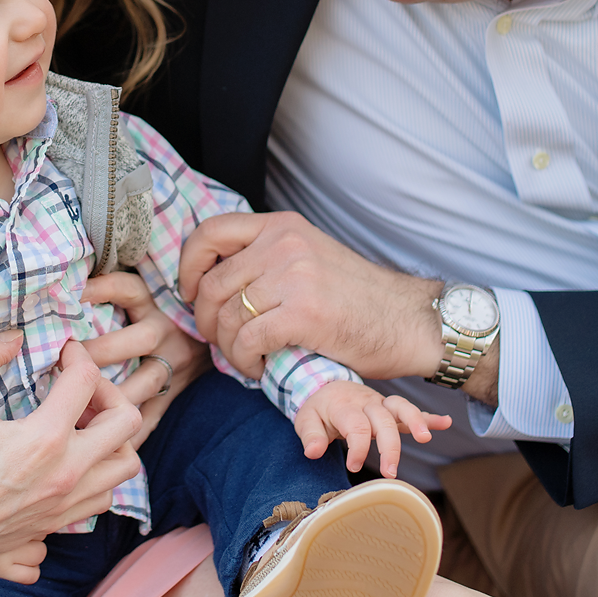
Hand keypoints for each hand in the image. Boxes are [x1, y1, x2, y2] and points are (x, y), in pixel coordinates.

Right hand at [0, 332, 140, 579]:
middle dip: (110, 393)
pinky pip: (104, 496)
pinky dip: (99, 473)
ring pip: (125, 466)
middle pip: (127, 422)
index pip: (86, 379)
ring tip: (81, 424)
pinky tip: (70, 460)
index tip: (62, 353)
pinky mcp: (58, 523)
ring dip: (111, 438)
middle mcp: (66, 473)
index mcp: (44, 439)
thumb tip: (13, 337)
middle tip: (80, 388)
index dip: (76, 354)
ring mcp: (66, 503)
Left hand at [79, 270, 209, 446]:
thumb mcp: (138, 295)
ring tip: (76, 406)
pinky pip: (152, 417)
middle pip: (140, 339)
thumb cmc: (151, 315)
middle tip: (64, 360)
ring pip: (146, 382)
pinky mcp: (172, 394)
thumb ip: (105, 291)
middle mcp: (165, 332)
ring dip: (113, 394)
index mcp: (152, 304)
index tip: (70, 295)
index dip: (100, 289)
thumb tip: (57, 287)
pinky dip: (130, 431)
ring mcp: (172, 365)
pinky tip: (103, 444)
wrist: (214, 334)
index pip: (128, 289)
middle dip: (102, 350)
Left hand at [180, 210, 445, 381]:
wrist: (409, 320)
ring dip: (226, 348)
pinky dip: (244, 362)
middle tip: (219, 341)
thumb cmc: (359, 298)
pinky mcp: (302, 314)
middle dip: (205, 320)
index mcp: (282, 227)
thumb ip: (267, 258)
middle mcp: (284, 245)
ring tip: (244, 359)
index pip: (210, 232)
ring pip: (226, 316)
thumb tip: (212, 281)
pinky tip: (259, 369)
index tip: (189, 292)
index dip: (189, 265)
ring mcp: (294, 276)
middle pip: (211, 283)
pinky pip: (246, 341)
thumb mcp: (310, 257)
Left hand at [292, 380, 450, 477]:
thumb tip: (313, 452)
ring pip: (401, 409)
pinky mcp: (391, 409)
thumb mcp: (306, 419)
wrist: (325, 383)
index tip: (354, 467)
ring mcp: (381, 404)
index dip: (358, 448)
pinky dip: (430, 417)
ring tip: (425, 438)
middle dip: (390, 447)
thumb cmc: (318, 407)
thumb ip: (310, 436)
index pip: (357, 427)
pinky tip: (446, 423)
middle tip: (391, 472)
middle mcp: (366, 403)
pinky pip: (413, 411)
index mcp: (345, 406)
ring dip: (415, 421)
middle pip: (383, 421)